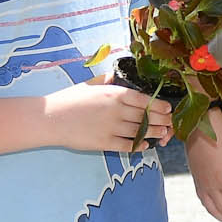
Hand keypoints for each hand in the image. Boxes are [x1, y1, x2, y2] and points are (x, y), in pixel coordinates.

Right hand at [53, 82, 170, 152]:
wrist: (51, 118)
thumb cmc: (68, 99)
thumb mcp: (88, 84)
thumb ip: (106, 79)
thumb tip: (116, 75)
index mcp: (114, 93)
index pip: (144, 99)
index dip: (159, 105)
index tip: (168, 108)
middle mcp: (116, 110)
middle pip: (146, 116)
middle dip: (162, 121)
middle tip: (171, 123)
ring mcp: (111, 128)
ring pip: (140, 132)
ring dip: (154, 133)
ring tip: (163, 134)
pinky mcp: (104, 143)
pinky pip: (127, 146)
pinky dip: (138, 146)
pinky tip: (145, 146)